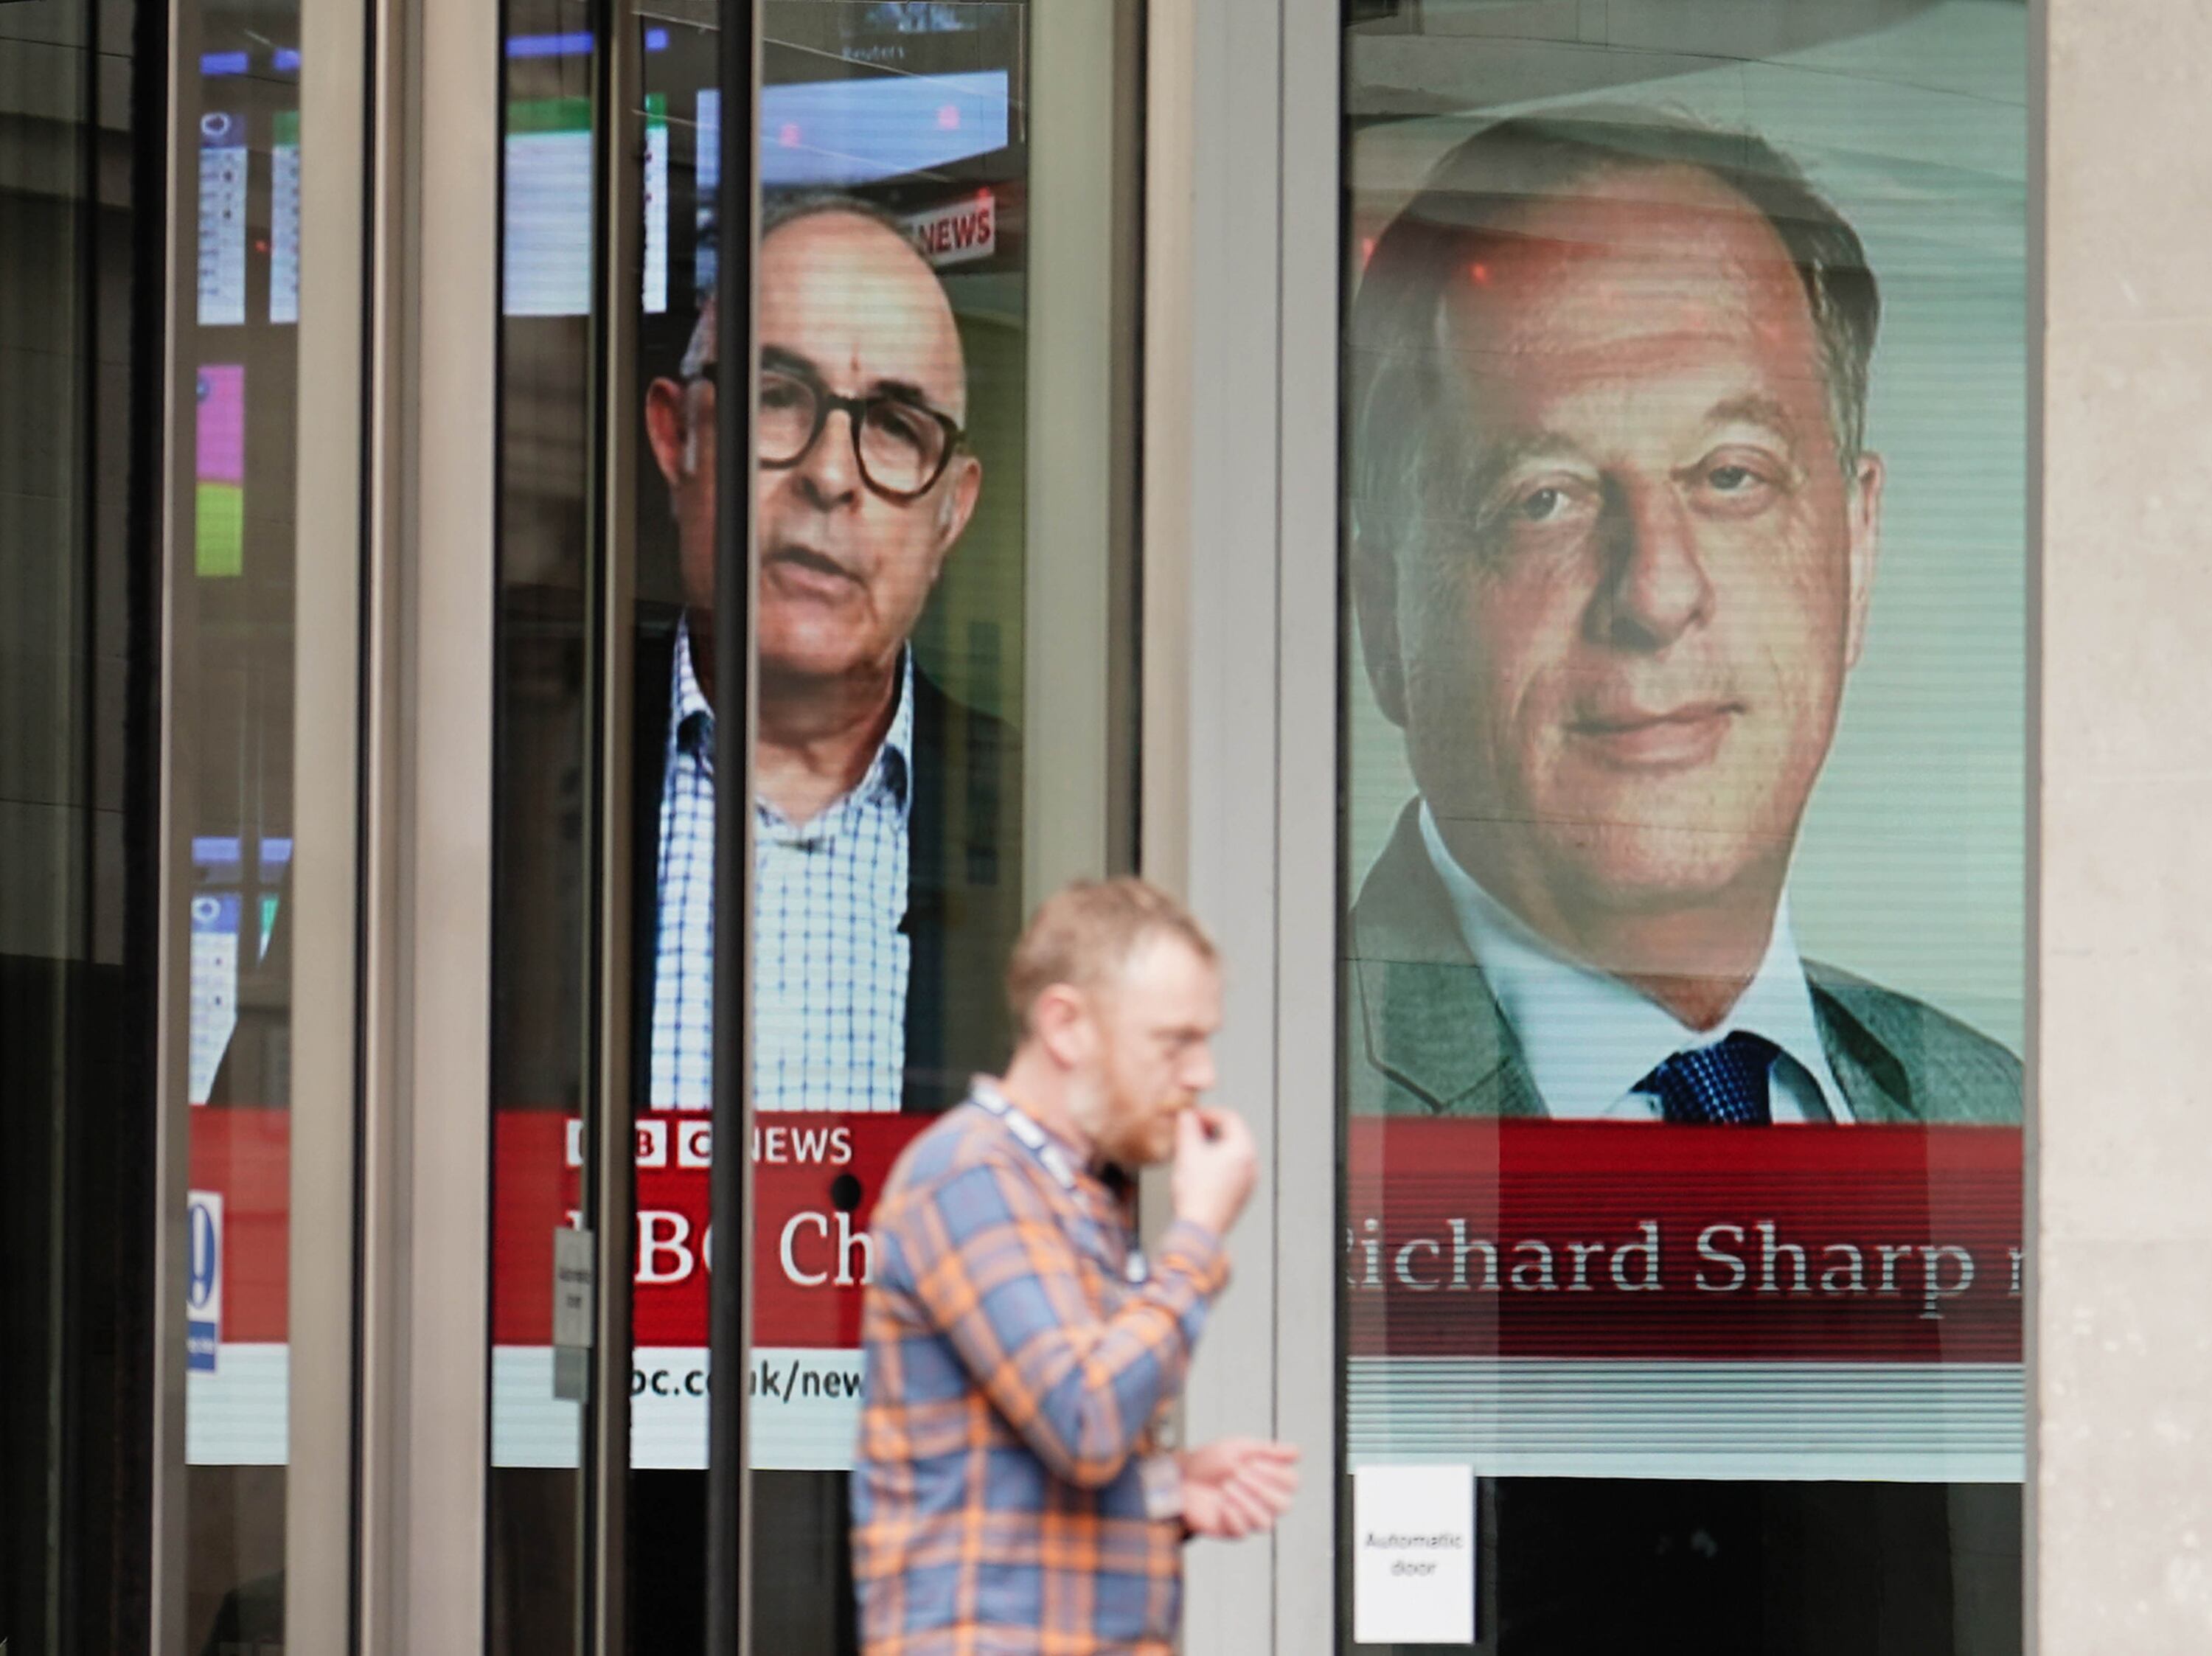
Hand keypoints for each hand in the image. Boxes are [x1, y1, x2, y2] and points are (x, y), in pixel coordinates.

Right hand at [1171, 1107, 1256, 1237]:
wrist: (1199, 1229)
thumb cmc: (1195, 1192)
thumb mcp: (1187, 1152)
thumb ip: (1187, 1127)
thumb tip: (1187, 1115)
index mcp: (1243, 1150)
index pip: (1230, 1118)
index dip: (1208, 1113)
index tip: (1191, 1117)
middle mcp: (1252, 1165)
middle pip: (1234, 1135)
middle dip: (1211, 1129)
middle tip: (1191, 1131)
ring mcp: (1249, 1181)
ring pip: (1233, 1153)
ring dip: (1214, 1146)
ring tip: (1192, 1150)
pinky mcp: (1242, 1195)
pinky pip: (1233, 1170)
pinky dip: (1218, 1163)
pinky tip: (1200, 1171)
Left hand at [1182, 1438, 1300, 1539]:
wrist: (1180, 1476)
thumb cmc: (1210, 1461)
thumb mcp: (1238, 1447)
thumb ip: (1268, 1450)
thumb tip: (1299, 1452)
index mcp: (1269, 1479)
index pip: (1293, 1482)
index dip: (1275, 1472)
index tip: (1251, 1461)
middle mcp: (1264, 1501)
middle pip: (1284, 1505)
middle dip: (1260, 1487)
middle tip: (1237, 1474)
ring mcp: (1248, 1517)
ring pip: (1266, 1522)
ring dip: (1246, 1502)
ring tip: (1226, 1487)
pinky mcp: (1231, 1530)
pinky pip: (1243, 1532)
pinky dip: (1232, 1515)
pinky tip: (1220, 1504)